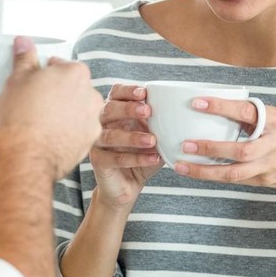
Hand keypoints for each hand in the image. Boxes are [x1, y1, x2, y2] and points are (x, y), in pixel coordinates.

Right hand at [0, 37, 102, 179]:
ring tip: (42, 123)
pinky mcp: (90, 142)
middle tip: (37, 103)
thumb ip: (24, 58)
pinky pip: (78, 131)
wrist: (26, 156)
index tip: (36, 83)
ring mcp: (93, 120)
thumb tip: (24, 42)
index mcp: (76, 73)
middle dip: (58, 94)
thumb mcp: (16, 79)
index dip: (47, 74)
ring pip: (77, 111)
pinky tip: (49, 137)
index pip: (63, 66)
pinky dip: (68, 133)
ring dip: (65, 113)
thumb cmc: (21, 118)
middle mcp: (91, 95)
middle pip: (73, 88)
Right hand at [89, 84, 162, 208]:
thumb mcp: (153, 136)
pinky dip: (136, 158)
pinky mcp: (98, 161)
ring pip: (110, 135)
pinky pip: (115, 158)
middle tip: (148, 111)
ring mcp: (97, 143)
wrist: (128, 185)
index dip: (127, 91)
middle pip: (109, 110)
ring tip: (153, 140)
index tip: (144, 92)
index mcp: (115, 112)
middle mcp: (102, 124)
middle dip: (128, 108)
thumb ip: (159, 123)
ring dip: (133, 136)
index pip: (115, 93)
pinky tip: (153, 158)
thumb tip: (178, 112)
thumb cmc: (141, 155)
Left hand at [171, 97, 275, 191]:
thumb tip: (215, 106)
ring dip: (205, 170)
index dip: (221, 107)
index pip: (246, 111)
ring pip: (235, 173)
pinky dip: (213, 176)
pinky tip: (195, 172)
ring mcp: (269, 166)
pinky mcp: (263, 181)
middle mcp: (274, 144)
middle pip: (241, 150)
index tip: (197, 103)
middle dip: (211, 148)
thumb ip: (252, 115)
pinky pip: (235, 180)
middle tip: (186, 144)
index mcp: (275, 121)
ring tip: (182, 165)